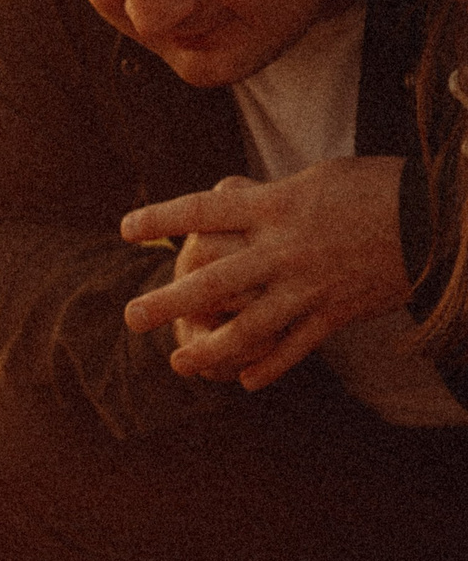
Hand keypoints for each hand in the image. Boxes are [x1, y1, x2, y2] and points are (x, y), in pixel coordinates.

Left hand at [119, 156, 410, 389]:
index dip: (162, 217)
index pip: (203, 211)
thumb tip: (220, 191)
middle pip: (213, 280)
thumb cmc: (375, 187)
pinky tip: (244, 382)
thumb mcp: (314, 178)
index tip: (125, 229)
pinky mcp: (337, 313)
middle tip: (130, 317)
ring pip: (249, 327)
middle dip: (168, 301)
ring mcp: (310, 286)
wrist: (441, 217)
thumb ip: (264, 194)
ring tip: (177, 362)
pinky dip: (269, 367)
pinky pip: (295, 347)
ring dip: (210, 349)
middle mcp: (285, 249)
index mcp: (276, 206)